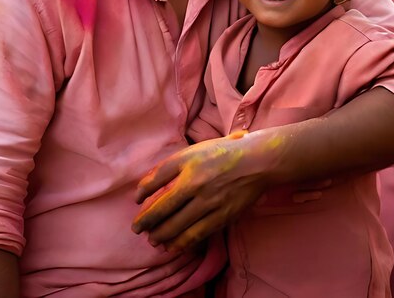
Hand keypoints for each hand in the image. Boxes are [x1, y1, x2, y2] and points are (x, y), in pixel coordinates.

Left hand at [132, 130, 275, 251]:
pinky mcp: (221, 215)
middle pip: (163, 207)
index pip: (158, 176)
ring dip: (160, 235)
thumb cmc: (226, 152)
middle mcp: (196, 180)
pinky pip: (196, 234)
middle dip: (146, 221)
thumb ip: (175, 163)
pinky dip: (181, 243)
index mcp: (189, 160)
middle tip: (137, 228)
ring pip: (177, 225)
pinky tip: (173, 245)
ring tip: (153, 239)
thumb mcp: (198, 149)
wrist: (257, 161)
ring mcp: (209, 200)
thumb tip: (150, 180)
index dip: (143, 190)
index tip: (136, 200)